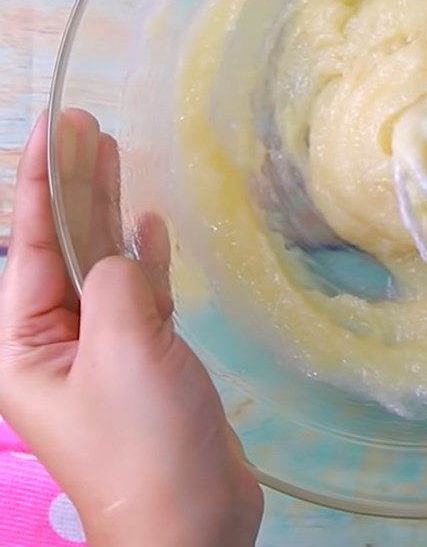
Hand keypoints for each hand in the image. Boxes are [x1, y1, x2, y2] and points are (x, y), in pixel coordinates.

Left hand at [0, 111, 263, 546]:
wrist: (192, 515)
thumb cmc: (142, 438)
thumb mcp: (121, 349)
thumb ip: (115, 284)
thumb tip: (123, 253)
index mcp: (26, 343)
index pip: (30, 245)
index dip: (41, 182)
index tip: (53, 130)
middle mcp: (57, 340)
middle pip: (62, 247)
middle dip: (72, 186)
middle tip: (85, 126)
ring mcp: (104, 348)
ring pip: (103, 264)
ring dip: (108, 212)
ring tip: (113, 156)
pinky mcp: (146, 356)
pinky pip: (138, 294)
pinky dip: (144, 258)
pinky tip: (149, 227)